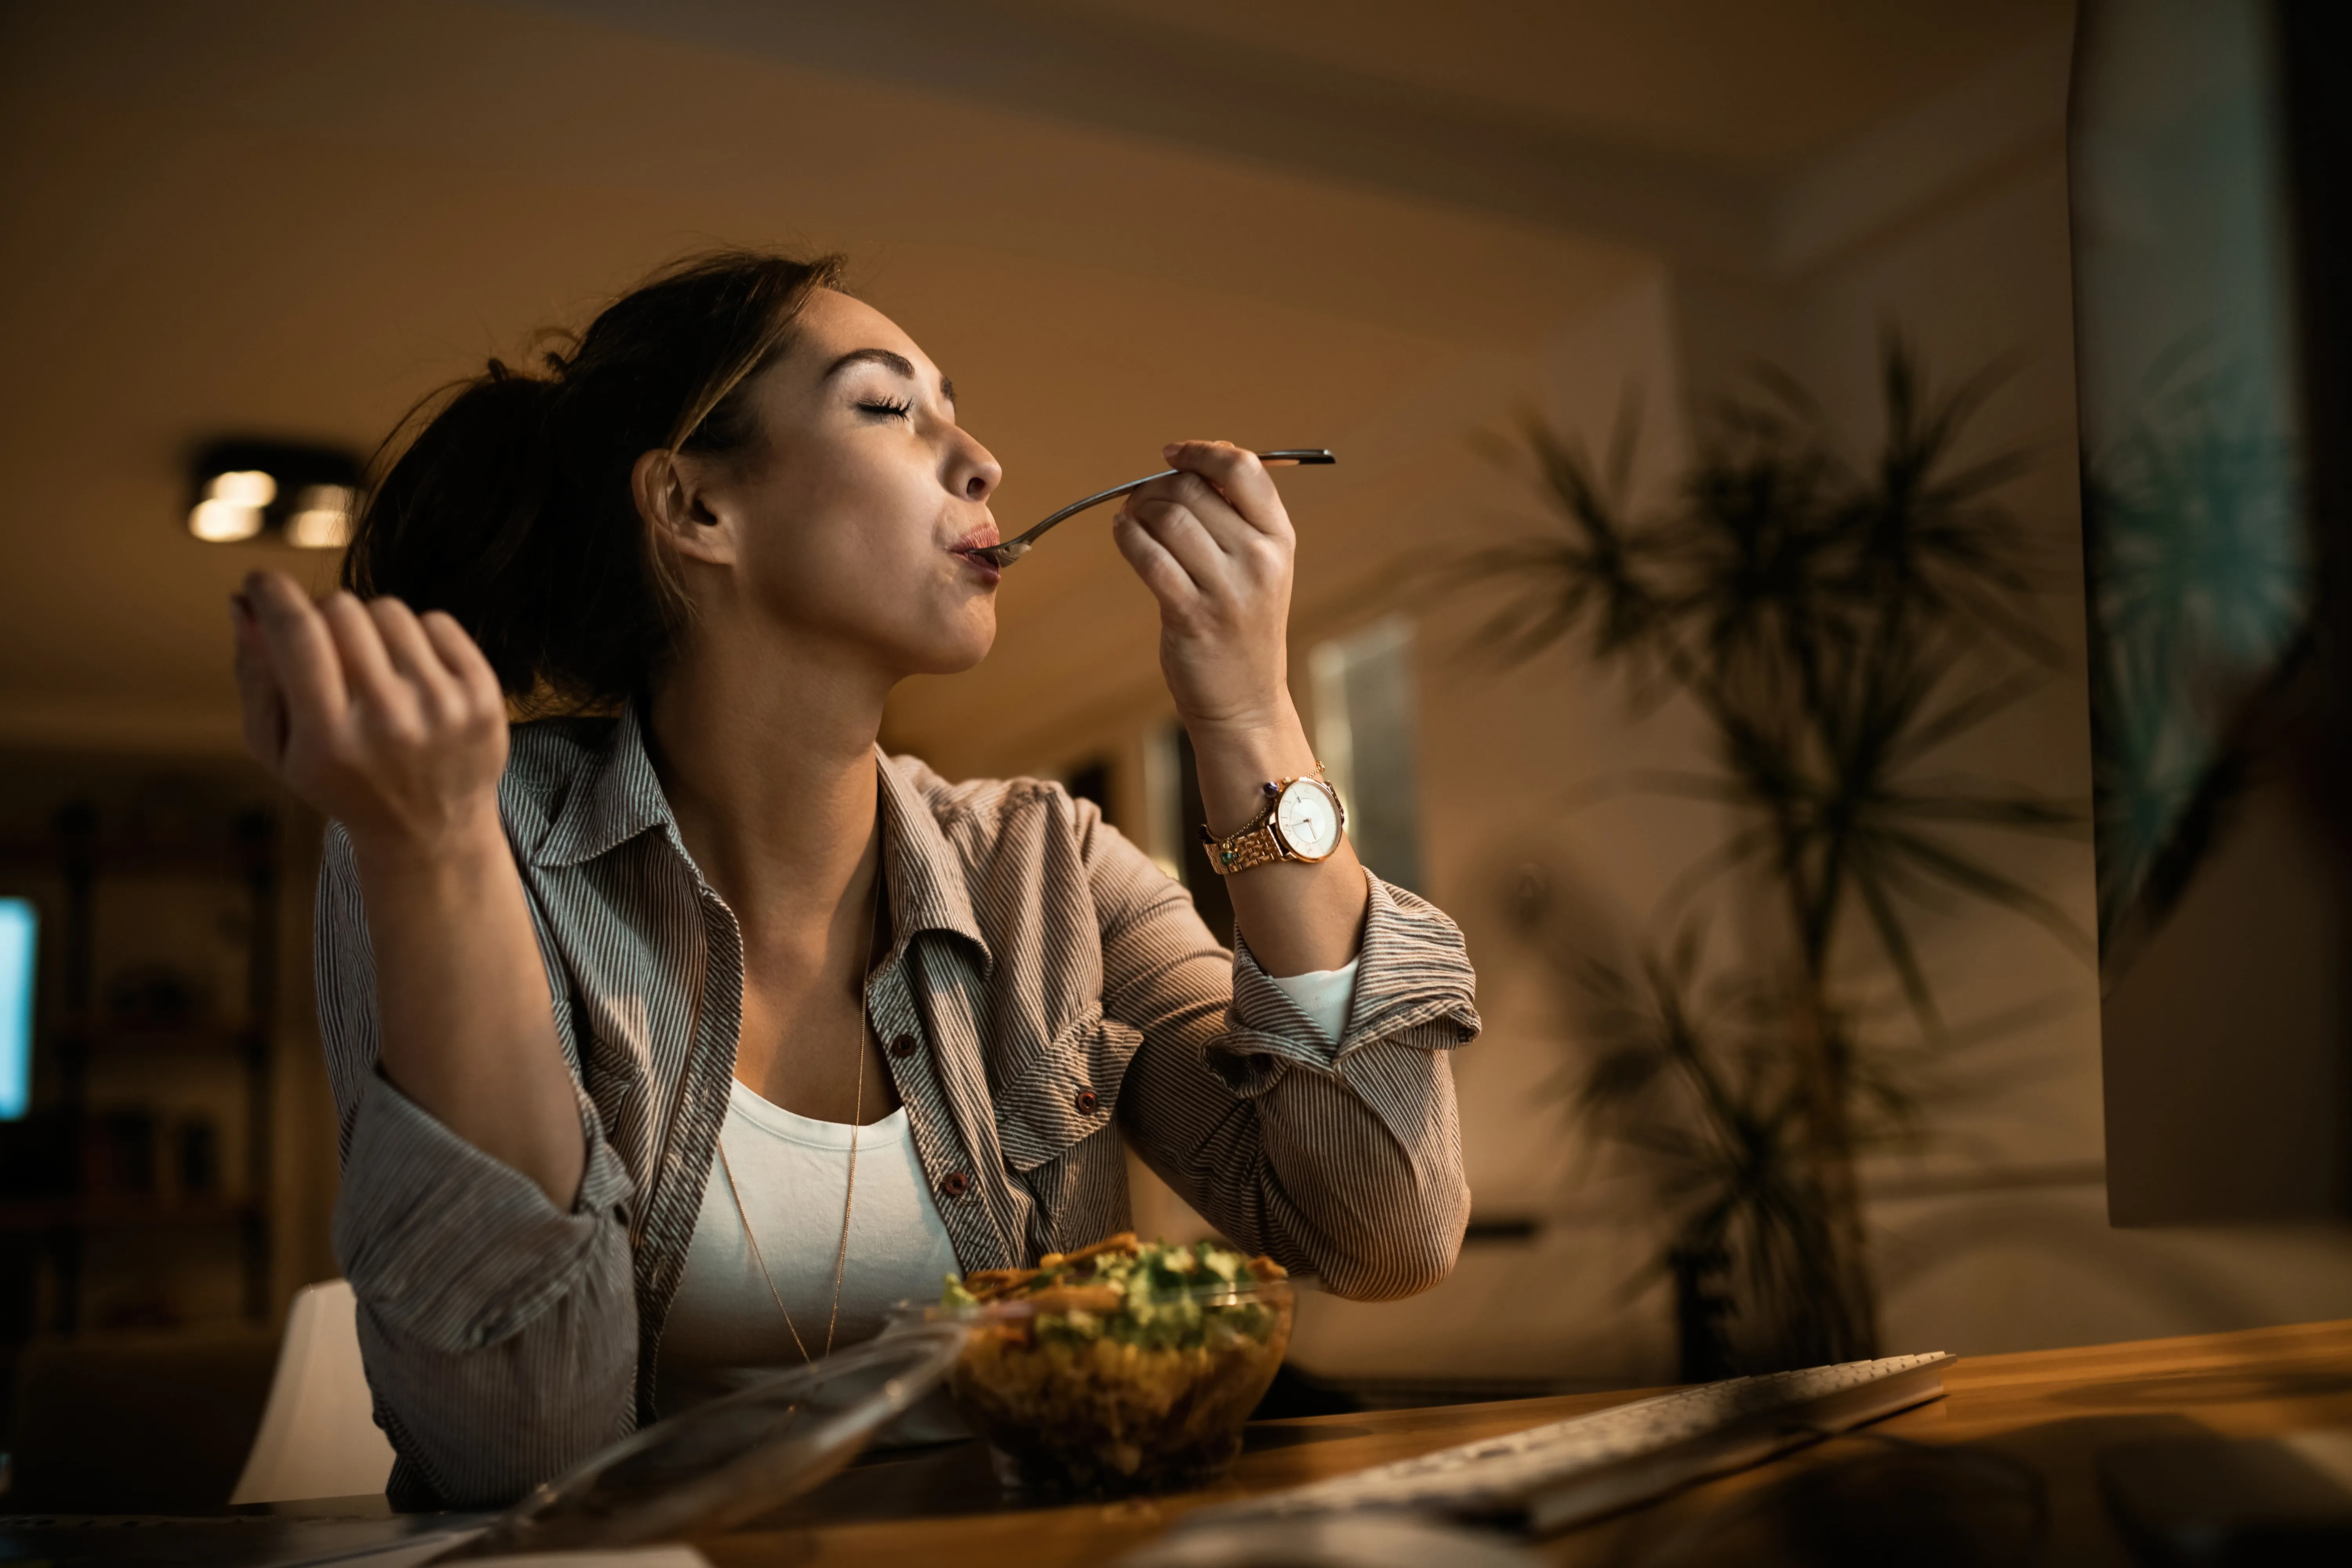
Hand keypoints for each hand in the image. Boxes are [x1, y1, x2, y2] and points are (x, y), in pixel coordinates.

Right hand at [231, 570, 509, 857]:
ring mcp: (443, 707)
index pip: (298, 635)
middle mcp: (391, 721)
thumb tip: (246, 605)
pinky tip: (410, 676)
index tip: (261, 582)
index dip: (272, 593)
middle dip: (321, 615)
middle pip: (342, 610)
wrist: (432, 831)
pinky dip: (416, 637)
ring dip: (370, 627)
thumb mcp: (280, 750)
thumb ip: (256, 678)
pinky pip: (437, 621)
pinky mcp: (483, 696)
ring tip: (372, 670)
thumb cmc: (343, 784)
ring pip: (390, 609)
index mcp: (331, 740)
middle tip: (324, 646)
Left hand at [1111, 441, 1299, 736]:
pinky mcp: (1190, 614)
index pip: (1244, 468)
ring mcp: (1227, 589)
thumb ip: (1234, 515)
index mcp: (1279, 538)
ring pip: (1167, 517)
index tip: (1173, 454)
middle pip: (1193, 490)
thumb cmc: (1242, 623)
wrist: (1244, 699)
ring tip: (1130, 518)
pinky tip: (1122, 534)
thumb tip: (1190, 462)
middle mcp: (1259, 559)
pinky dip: (1126, 536)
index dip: (1202, 451)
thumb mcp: (1259, 565)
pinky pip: (1148, 556)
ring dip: (1136, 510)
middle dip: (1156, 485)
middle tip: (1141, 498)